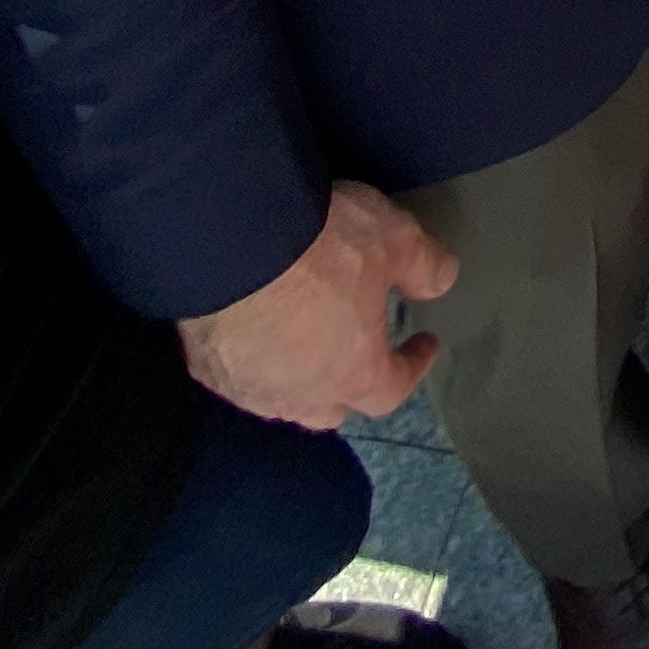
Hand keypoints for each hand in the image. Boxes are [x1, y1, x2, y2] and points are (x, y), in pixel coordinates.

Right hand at [179, 181, 454, 429]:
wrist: (227, 240)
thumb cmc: (321, 246)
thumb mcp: (394, 240)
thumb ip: (425, 265)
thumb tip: (442, 281)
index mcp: (352, 374)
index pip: (393, 391)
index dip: (413, 367)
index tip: (425, 343)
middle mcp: (299, 395)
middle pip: (331, 409)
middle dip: (350, 385)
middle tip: (360, 349)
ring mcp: (246, 387)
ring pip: (281, 398)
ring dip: (299, 377)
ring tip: (308, 343)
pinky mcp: (205, 367)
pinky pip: (237, 375)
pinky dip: (253, 359)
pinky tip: (254, 333)